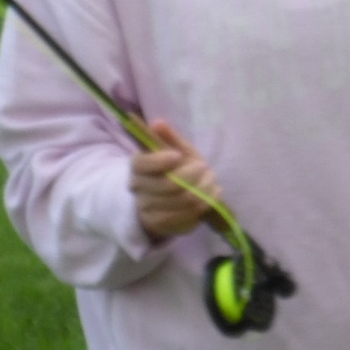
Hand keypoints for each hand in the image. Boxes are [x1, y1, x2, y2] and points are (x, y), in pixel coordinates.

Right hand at [130, 119, 221, 240]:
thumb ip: (168, 138)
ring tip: (213, 183)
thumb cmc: (173, 169)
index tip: (178, 155)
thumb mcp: (173, 151)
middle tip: (207, 168)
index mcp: (137, 166)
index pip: (143, 164)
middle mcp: (138, 189)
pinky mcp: (160, 226)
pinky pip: (185, 218)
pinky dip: (202, 207)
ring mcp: (147, 209)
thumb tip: (157, 123)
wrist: (166, 199)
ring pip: (181, 203)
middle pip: (168, 185)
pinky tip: (211, 197)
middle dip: (194, 176)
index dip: (160, 160)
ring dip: (203, 192)